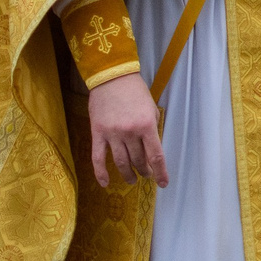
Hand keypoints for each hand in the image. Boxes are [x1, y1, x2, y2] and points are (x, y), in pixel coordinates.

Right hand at [86, 72, 167, 188]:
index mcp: (146, 125)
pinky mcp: (97, 133)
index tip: (163, 183)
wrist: (112, 77)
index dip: (160, 173)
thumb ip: (152, 128)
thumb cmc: (135, 91)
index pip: (156, 156)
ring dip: (128, 174)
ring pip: (121, 162)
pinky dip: (101, 173)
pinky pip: (98, 158)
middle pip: (138, 160)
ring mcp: (112, 134)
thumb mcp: (151, 108)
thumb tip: (152, 149)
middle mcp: (130, 132)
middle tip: (146, 174)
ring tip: (132, 179)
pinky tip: (105, 183)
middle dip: (144, 170)